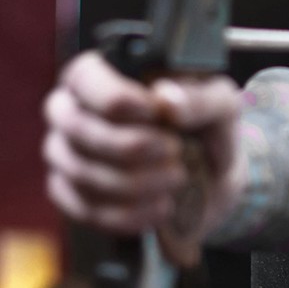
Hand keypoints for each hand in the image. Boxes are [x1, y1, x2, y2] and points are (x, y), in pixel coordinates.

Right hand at [42, 51, 241, 235]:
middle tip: (175, 151)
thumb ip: (201, 98)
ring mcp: (67, 155)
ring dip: (136, 182)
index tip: (153, 112)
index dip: (114, 98)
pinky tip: (162, 206)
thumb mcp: (221, 106)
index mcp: (107, 74)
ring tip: (178, 178)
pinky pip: (85, 209)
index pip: (84, 77)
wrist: (215, 178)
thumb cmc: (209, 129)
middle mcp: (75, 111)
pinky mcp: (73, 196)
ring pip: (80, 171)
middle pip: (76, 127)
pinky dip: (129, 213)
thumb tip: (166, 98)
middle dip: (130, 146)